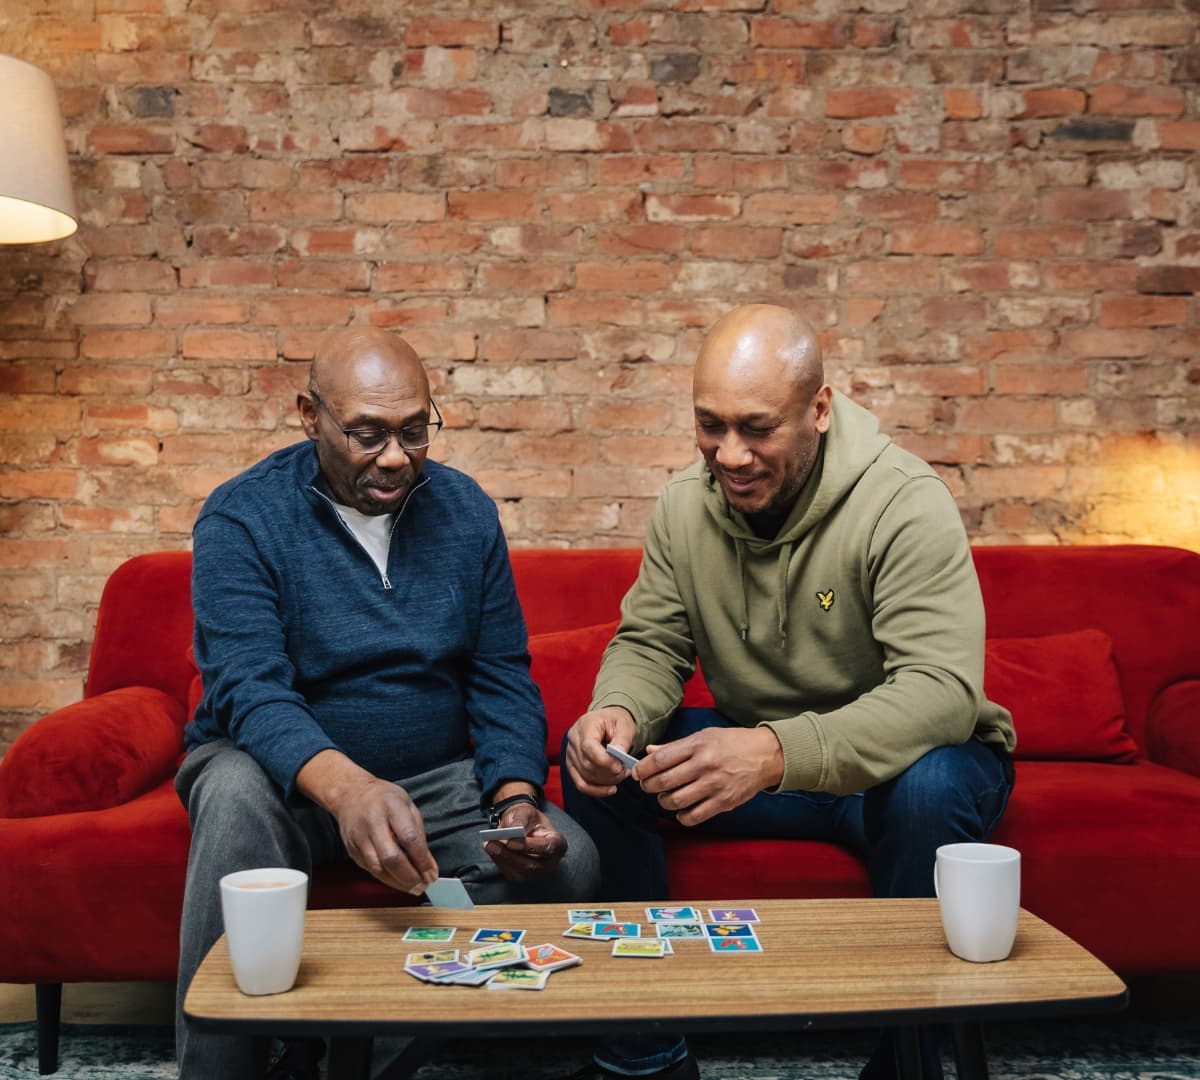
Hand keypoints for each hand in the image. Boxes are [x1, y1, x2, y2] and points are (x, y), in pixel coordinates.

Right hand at [297, 750, 437, 893]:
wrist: (350, 794)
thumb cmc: (383, 798)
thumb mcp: (407, 805)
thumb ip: (419, 834)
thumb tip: (428, 864)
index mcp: (391, 806)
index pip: (409, 838)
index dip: (422, 859)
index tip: (432, 873)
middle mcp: (372, 823)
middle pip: (391, 857)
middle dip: (409, 876)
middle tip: (423, 885)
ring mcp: (359, 838)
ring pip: (378, 868)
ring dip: (398, 883)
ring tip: (414, 888)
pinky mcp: (352, 850)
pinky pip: (370, 870)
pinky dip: (386, 879)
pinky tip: (398, 882)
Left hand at [482, 799, 567, 882]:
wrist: (522, 826)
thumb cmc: (527, 819)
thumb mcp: (525, 812)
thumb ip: (521, 820)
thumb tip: (514, 832)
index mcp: (558, 843)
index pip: (548, 848)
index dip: (530, 847)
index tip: (511, 842)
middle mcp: (551, 862)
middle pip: (532, 865)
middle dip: (510, 855)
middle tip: (492, 843)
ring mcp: (539, 872)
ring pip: (521, 873)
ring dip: (503, 860)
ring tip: (489, 845)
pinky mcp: (526, 877)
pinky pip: (512, 875)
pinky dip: (500, 864)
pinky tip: (492, 851)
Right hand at [563, 706, 638, 796]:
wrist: (606, 721)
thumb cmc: (615, 721)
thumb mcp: (624, 724)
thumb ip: (622, 738)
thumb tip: (619, 753)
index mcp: (585, 725)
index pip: (588, 747)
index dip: (604, 761)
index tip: (620, 766)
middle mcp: (573, 740)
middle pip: (587, 764)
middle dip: (609, 772)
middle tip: (626, 770)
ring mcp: (570, 754)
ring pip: (585, 775)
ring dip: (606, 780)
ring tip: (622, 774)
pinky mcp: (572, 766)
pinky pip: (581, 783)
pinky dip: (596, 790)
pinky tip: (611, 789)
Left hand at [637, 726, 784, 826]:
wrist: (766, 755)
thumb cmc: (732, 743)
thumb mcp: (704, 736)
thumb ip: (676, 746)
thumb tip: (650, 752)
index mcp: (698, 745)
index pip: (660, 759)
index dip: (643, 768)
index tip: (637, 773)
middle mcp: (705, 765)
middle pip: (664, 782)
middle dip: (649, 786)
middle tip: (647, 786)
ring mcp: (715, 785)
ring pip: (676, 801)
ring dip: (664, 802)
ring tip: (664, 797)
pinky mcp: (724, 802)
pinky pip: (694, 816)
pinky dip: (682, 817)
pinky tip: (681, 811)